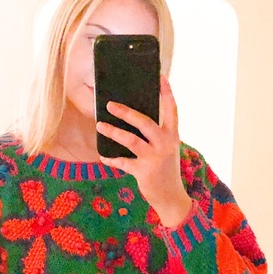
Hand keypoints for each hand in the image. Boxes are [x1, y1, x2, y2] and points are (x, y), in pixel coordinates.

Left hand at [96, 74, 191, 227]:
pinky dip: (111, 159)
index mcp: (172, 136)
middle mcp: (165, 144)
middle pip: (144, 122)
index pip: (171, 109)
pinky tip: (103, 156)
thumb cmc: (165, 171)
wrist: (171, 197)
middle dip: (125, 112)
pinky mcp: (143, 172)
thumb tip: (133, 120)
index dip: (166, 92)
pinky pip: (122, 162)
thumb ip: (156, 136)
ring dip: (113, 132)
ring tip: (99, 126)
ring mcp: (154, 158)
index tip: (160, 75)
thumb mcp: (166, 150)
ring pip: (130, 140)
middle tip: (109, 104)